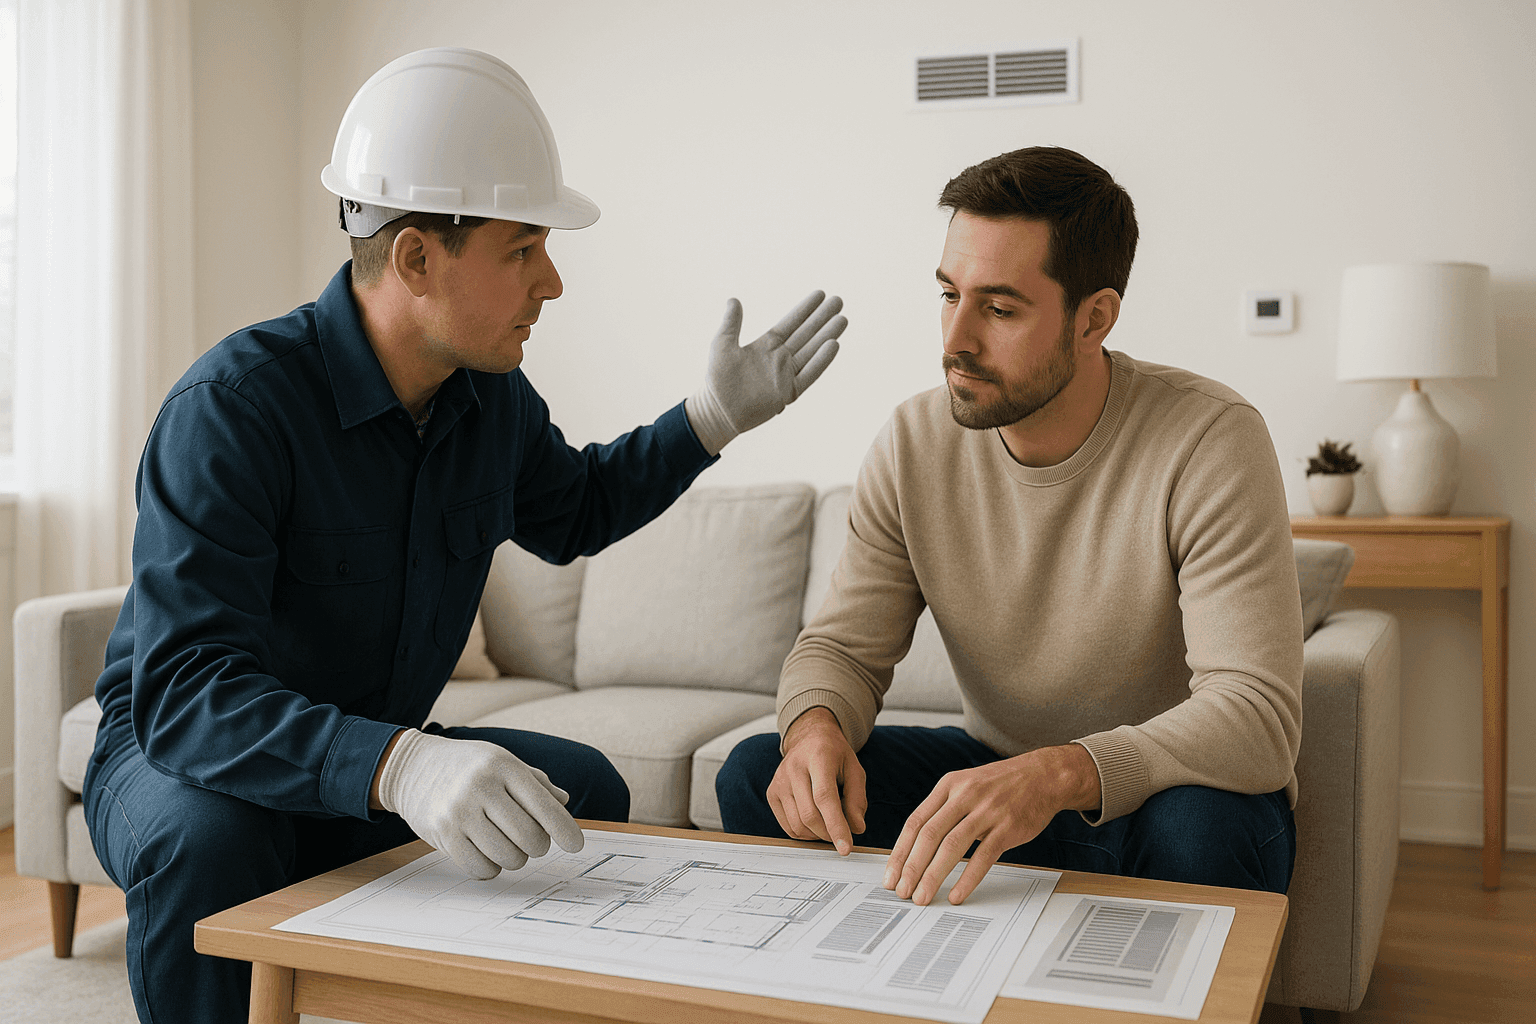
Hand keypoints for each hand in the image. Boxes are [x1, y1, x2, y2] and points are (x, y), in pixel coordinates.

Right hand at [375, 729, 583, 879]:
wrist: (411, 767)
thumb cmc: (467, 766)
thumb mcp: (502, 762)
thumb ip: (534, 782)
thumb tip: (563, 801)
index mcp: (504, 765)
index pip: (544, 805)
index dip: (564, 829)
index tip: (576, 845)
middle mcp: (482, 786)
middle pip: (529, 837)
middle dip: (537, 846)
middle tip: (530, 841)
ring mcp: (460, 811)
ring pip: (508, 857)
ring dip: (514, 858)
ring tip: (505, 844)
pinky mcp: (442, 834)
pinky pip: (481, 868)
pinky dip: (491, 868)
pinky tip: (486, 854)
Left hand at [685, 291, 846, 454]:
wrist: (718, 410)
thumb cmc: (718, 379)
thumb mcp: (722, 344)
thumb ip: (731, 323)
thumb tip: (733, 300)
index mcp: (767, 345)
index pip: (791, 323)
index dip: (805, 309)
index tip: (820, 294)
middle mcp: (780, 358)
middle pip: (807, 334)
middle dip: (822, 318)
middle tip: (839, 300)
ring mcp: (786, 375)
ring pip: (812, 351)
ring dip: (827, 335)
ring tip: (842, 319)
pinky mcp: (788, 392)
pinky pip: (809, 374)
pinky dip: (821, 360)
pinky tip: (833, 345)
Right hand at [766, 707, 866, 854]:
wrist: (809, 739)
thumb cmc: (835, 756)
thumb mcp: (855, 770)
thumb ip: (857, 799)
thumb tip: (856, 829)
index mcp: (818, 757)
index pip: (824, 797)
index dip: (836, 825)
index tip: (846, 848)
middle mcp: (793, 768)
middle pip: (809, 815)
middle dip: (829, 833)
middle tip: (843, 834)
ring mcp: (779, 781)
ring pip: (797, 825)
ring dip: (817, 835)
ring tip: (830, 824)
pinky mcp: (772, 793)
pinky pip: (788, 826)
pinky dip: (804, 834)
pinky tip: (815, 824)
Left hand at [882, 744, 1099, 905]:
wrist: (1042, 775)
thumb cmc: (1000, 785)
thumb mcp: (965, 784)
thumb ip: (942, 809)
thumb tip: (917, 846)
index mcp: (948, 785)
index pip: (915, 822)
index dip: (900, 851)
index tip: (890, 875)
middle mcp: (964, 796)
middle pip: (929, 835)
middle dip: (911, 867)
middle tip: (902, 892)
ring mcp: (986, 811)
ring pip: (951, 847)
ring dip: (933, 875)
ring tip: (923, 897)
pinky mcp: (1007, 827)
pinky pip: (983, 857)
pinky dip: (967, 878)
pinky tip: (956, 894)